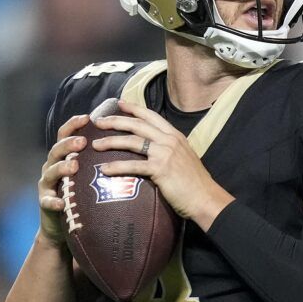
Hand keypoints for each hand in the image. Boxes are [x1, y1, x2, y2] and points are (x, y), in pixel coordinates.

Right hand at [36, 114, 89, 246]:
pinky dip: (54, 201)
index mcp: (63, 157)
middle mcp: (52, 166)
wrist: (61, 224)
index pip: (66, 135)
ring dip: (62, 167)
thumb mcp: (88, 175)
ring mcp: (47, 184)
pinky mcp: (44, 203)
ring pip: (51, 172)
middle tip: (82, 142)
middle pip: (57, 150)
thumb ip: (99, 160)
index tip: (88, 118)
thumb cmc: (80, 196)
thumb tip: (127, 145)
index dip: (74, 125)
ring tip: (74, 166)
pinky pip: (47, 201)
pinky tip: (61, 202)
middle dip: (69, 144)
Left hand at [89, 100, 233, 227]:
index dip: (134, 108)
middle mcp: (169, 140)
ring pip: (131, 141)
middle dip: (115, 121)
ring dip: (111, 142)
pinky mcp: (160, 169)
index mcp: (175, 135)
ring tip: (96, 145)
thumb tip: (155, 150)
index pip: (151, 116)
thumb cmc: (195, 183)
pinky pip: (132, 165)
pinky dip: (117, 167)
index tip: (120, 103)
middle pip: (137, 125)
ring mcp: (164, 153)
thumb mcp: (184, 158)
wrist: (206, 198)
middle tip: (98, 122)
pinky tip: (105, 169)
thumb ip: (170, 150)